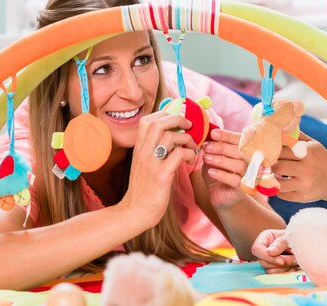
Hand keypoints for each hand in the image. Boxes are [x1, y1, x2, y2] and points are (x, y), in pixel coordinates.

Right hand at [121, 111, 197, 226]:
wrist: (134, 212)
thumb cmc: (143, 189)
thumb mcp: (143, 164)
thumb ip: (152, 150)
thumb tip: (169, 138)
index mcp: (139, 148)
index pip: (147, 120)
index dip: (164, 115)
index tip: (177, 120)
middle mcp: (143, 152)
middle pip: (158, 123)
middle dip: (177, 119)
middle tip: (189, 126)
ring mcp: (151, 163)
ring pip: (171, 137)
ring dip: (187, 139)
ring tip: (192, 147)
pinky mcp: (161, 176)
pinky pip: (178, 154)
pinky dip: (189, 153)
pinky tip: (191, 160)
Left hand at [201, 129, 247, 208]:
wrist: (219, 194)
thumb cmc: (217, 173)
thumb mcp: (213, 158)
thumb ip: (212, 148)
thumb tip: (208, 136)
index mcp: (244, 151)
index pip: (240, 140)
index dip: (227, 135)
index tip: (213, 134)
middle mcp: (250, 163)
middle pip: (240, 151)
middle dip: (222, 147)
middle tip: (206, 146)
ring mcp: (248, 176)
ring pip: (239, 165)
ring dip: (221, 160)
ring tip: (206, 158)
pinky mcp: (243, 189)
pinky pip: (235, 180)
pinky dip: (222, 175)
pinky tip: (210, 172)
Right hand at [251, 229, 296, 272]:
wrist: (302, 242)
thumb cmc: (295, 237)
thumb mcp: (288, 236)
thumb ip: (280, 243)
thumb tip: (269, 252)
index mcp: (264, 239)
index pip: (257, 249)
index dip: (267, 256)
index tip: (281, 261)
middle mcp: (264, 251)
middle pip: (263, 262)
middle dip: (279, 263)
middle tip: (294, 259)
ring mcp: (268, 261)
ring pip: (269, 271)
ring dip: (284, 268)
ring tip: (295, 261)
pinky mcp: (275, 269)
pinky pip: (276, 275)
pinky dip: (286, 272)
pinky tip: (294, 267)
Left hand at [272, 133, 326, 207]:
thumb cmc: (321, 159)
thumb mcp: (313, 145)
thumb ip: (297, 136)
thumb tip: (280, 127)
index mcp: (308, 153)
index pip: (282, 150)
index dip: (271, 151)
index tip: (265, 152)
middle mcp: (307, 169)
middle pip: (278, 167)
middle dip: (270, 166)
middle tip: (265, 164)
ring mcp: (305, 185)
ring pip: (278, 183)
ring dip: (272, 179)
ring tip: (271, 174)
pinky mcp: (303, 197)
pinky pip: (282, 194)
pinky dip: (277, 190)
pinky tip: (279, 184)